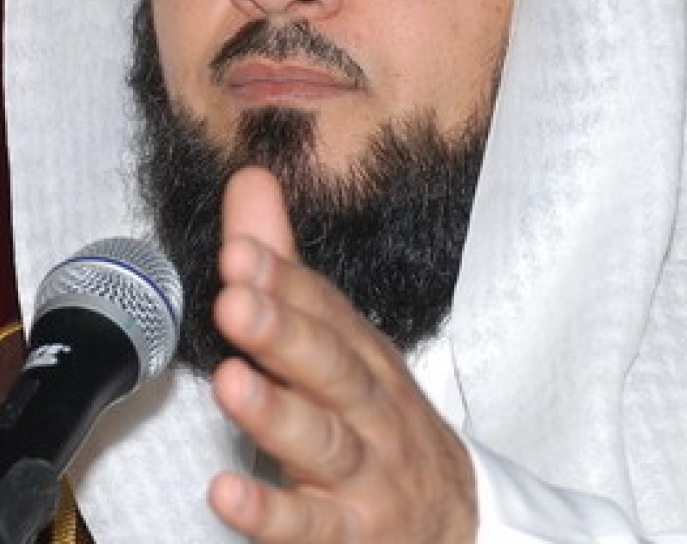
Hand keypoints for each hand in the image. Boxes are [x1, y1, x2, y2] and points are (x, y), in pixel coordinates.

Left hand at [206, 166, 477, 542]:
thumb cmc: (382, 430)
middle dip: (286, 332)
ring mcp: (364, 476)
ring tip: (230, 385)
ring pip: (324, 442)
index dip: (285, 281)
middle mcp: (370, 411)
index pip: (327, 310)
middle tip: (236, 301)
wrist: (460, 530)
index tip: (240, 252)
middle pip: (332, 367)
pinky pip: (309, 527)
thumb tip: (249, 178)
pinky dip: (269, 512)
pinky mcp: (350, 536)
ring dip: (276, 414)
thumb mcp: (343, 347)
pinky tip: (226, 493)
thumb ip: (286, 269)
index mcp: (364, 359)